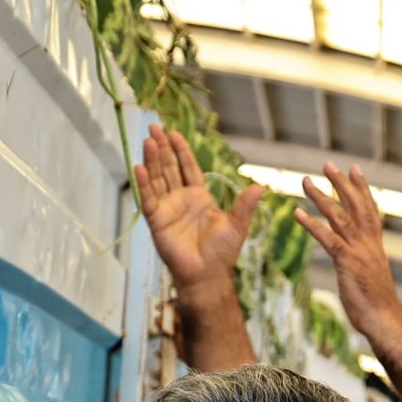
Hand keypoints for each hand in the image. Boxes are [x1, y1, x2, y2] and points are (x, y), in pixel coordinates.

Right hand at [133, 124, 262, 294]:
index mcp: (199, 197)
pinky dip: (143, 183)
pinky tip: (139, 166)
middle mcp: (180, 200)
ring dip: (152, 159)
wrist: (207, 275)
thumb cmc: (222, 252)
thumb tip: (261, 186)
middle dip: (162, 148)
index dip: (181, 150)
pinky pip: (148, 198)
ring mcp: (167, 209)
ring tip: (148, 140)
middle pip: (169, 168)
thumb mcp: (237, 224)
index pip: (188, 167)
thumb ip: (246, 205)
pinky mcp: (156, 221)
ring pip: (157, 178)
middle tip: (155, 126)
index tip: (174, 132)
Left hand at [295, 161, 401, 343]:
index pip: (370, 210)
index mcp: (375, 246)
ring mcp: (359, 251)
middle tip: (328, 164)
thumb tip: (359, 263)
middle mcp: (369, 243)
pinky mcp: (348, 262)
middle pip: (355, 206)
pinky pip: (328, 239)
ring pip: (340, 217)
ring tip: (305, 181)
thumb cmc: (377, 306)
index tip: (355, 169)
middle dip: (342, 183)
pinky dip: (312, 224)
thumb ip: (364, 263)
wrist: (385, 321)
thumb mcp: (372, 278)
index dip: (362, 189)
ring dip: (321, 197)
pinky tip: (297, 213)